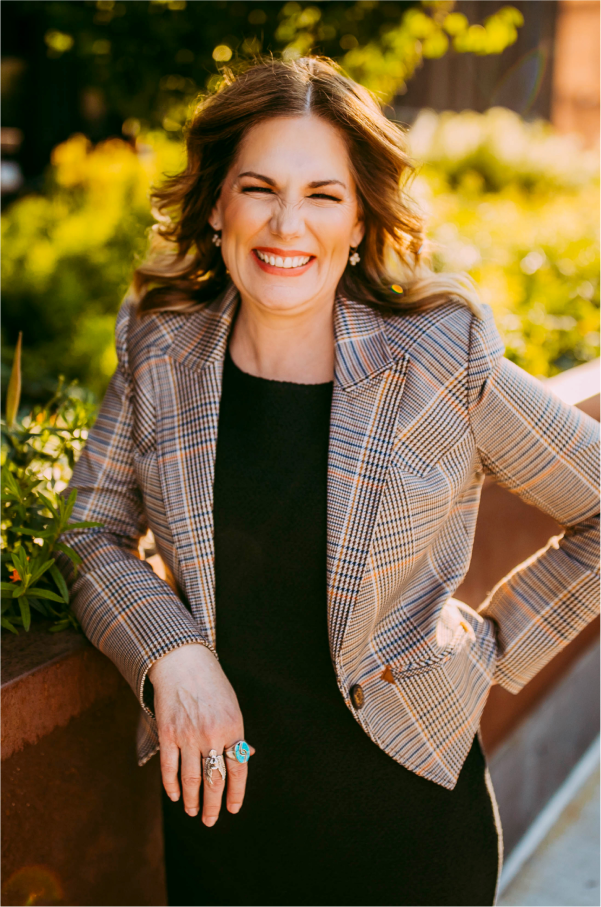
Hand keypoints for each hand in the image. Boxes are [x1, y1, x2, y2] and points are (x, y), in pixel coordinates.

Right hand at [148, 643, 253, 824]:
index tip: (232, 809)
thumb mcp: (232, 707)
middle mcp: (212, 734)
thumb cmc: (212, 686)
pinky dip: (171, 785)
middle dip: (213, 805)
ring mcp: (188, 735)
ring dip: (192, 800)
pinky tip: (174, 795)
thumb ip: (237, 734)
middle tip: (211, 820)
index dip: (236, 793)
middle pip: (214, 780)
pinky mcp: (168, 733)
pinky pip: (169, 767)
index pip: (238, 769)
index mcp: (234, 728)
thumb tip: (248, 756)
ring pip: (191, 779)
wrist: (184, 664)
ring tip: (193, 811)